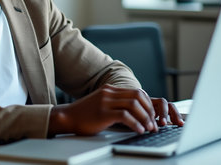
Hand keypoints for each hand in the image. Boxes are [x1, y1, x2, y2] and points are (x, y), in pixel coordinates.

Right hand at [48, 85, 183, 136]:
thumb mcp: (102, 104)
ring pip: (134, 105)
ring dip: (145, 117)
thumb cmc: (85, 115)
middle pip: (138, 96)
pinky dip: (136, 124)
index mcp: (110, 89)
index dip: (148, 103)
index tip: (152, 115)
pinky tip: (139, 130)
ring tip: (149, 128)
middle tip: (153, 123)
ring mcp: (105, 102)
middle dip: (150, 110)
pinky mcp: (103, 113)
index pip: (137, 92)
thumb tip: (135, 113)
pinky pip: (125, 116)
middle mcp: (109, 93)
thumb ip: (115, 103)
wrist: (67, 117)